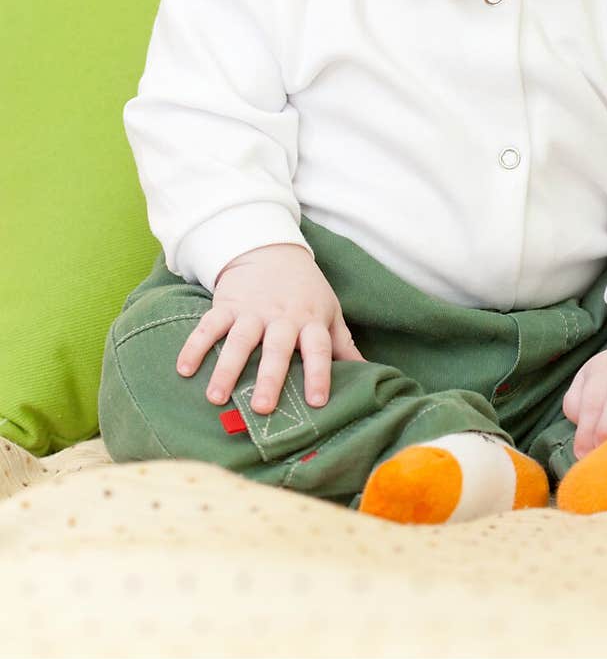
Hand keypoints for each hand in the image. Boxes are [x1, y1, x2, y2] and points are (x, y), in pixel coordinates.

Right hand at [175, 243, 365, 413]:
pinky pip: (209, 326)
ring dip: (227, 368)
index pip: (319, 348)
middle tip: (263, 408)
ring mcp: (252, 311)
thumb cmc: (305, 290)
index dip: (320, 373)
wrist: (271, 249)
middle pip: (277, 348)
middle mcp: (281, 318)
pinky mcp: (226, 305)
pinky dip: (195, 345)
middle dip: (270, 377)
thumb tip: (370, 373)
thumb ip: (343, 344)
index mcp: (310, 321)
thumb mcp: (329, 311)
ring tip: (215, 397)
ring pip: (239, 340)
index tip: (318, 402)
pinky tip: (184, 369)